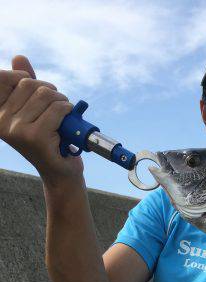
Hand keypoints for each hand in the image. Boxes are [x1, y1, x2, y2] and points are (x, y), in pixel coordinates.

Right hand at [0, 55, 83, 185]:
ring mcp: (16, 130)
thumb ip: (24, 84)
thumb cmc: (48, 139)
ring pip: (45, 94)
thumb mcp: (33, 108)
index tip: (36, 92)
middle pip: (29, 83)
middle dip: (50, 91)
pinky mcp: (35, 137)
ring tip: (62, 119)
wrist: (60, 171)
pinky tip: (66, 126)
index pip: (3, 77)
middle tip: (56, 109)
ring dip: (62, 102)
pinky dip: (68, 112)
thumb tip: (19, 57)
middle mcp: (1, 121)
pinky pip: (58, 109)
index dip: (24, 78)